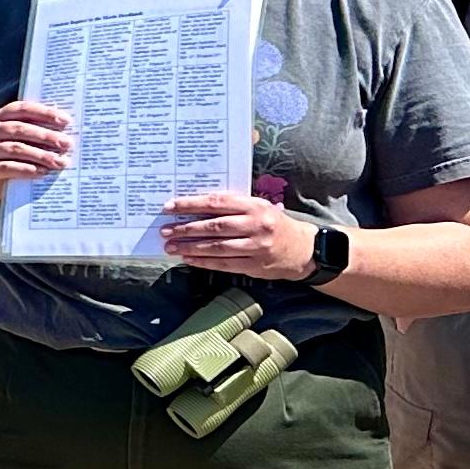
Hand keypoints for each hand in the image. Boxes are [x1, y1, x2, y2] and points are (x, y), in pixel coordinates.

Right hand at [0, 100, 73, 185]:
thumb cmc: (7, 155)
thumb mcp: (16, 139)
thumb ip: (33, 130)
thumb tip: (65, 130)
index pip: (22, 109)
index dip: (44, 113)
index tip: (66, 121)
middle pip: (20, 129)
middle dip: (46, 136)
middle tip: (67, 143)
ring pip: (16, 149)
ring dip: (41, 155)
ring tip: (59, 162)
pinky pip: (9, 167)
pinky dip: (28, 170)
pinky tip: (43, 172)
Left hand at [159, 192, 316, 278]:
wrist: (303, 248)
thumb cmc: (273, 224)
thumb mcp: (258, 207)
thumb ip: (232, 206)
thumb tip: (195, 207)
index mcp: (254, 206)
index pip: (216, 203)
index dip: (190, 205)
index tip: (169, 207)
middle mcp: (256, 225)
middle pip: (214, 227)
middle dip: (185, 229)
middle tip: (165, 231)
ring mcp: (256, 247)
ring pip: (216, 247)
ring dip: (190, 248)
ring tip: (171, 247)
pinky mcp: (255, 265)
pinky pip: (223, 264)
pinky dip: (203, 262)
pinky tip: (188, 259)